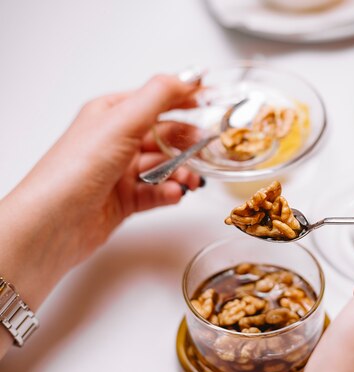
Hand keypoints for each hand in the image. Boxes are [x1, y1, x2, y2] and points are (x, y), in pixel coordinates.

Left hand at [12, 74, 202, 261]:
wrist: (54, 223)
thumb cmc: (75, 170)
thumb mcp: (121, 122)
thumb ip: (158, 97)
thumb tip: (187, 78)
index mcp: (110, 115)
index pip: (155, 100)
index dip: (183, 99)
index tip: (211, 101)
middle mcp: (115, 142)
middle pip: (163, 136)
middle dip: (187, 142)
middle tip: (206, 148)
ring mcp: (119, 172)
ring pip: (163, 166)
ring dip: (181, 172)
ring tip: (190, 180)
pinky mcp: (124, 200)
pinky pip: (156, 193)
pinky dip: (168, 193)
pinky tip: (173, 194)